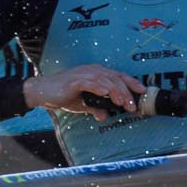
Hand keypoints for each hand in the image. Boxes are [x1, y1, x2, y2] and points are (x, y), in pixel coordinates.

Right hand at [25, 65, 146, 121]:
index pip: (119, 76)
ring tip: (123, 103)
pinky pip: (90, 82)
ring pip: (106, 80)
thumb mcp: (83, 104)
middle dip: (127, 92)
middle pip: (116, 78)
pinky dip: (100, 88)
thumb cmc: (63, 95)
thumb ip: (95, 108)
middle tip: (133, 105)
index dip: (132, 83)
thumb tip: (104, 116)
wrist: (43, 92)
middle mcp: (93, 70)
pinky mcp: (75, 80)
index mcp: (97, 73)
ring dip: (116, 91)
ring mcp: (84, 74)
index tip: (143, 91)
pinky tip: (106, 94)